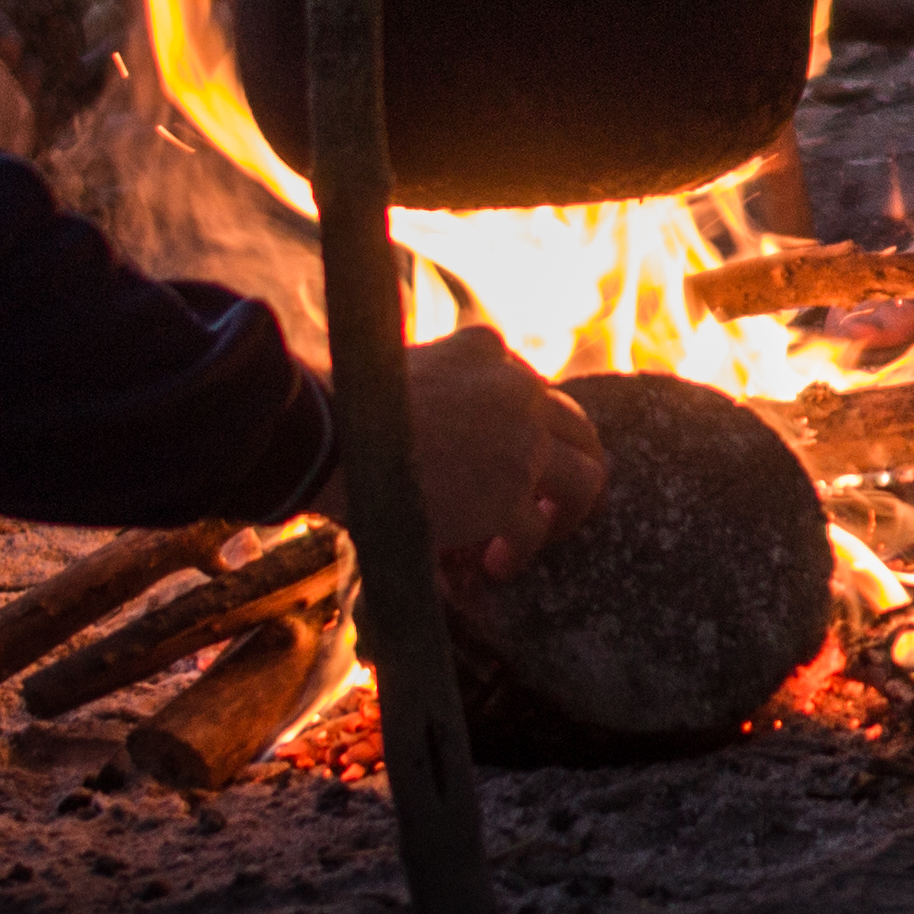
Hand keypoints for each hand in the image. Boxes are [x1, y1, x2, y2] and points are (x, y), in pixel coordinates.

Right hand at [369, 326, 607, 584]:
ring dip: (567, 509)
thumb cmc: (344, 410)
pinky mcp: (511, 492)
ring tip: (540, 532)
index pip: (529, 386)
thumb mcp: (401, 369)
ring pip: (586, 475)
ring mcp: (522, 439)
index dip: (523, 427)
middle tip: (550, 500)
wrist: (328, 436)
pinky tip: (496, 565)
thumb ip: (438, 383)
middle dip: (569, 464)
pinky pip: (534, 529)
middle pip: (576, 426)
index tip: (506, 457)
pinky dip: (520, 551)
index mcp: (486, 348)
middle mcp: (519, 386)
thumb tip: (437, 425)